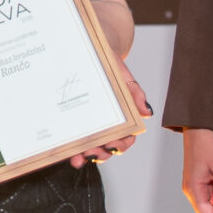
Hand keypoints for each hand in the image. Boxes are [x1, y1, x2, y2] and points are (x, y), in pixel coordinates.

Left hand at [69, 53, 154, 167]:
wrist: (94, 54)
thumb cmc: (112, 67)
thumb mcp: (125, 78)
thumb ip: (136, 95)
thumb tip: (146, 113)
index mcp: (123, 118)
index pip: (126, 138)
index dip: (120, 145)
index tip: (112, 145)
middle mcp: (107, 125)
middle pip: (107, 147)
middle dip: (100, 154)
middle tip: (91, 153)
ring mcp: (90, 125)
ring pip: (90, 147)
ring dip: (84, 156)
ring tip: (77, 158)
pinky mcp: (75, 122)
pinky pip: (74, 138)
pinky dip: (71, 147)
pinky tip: (65, 151)